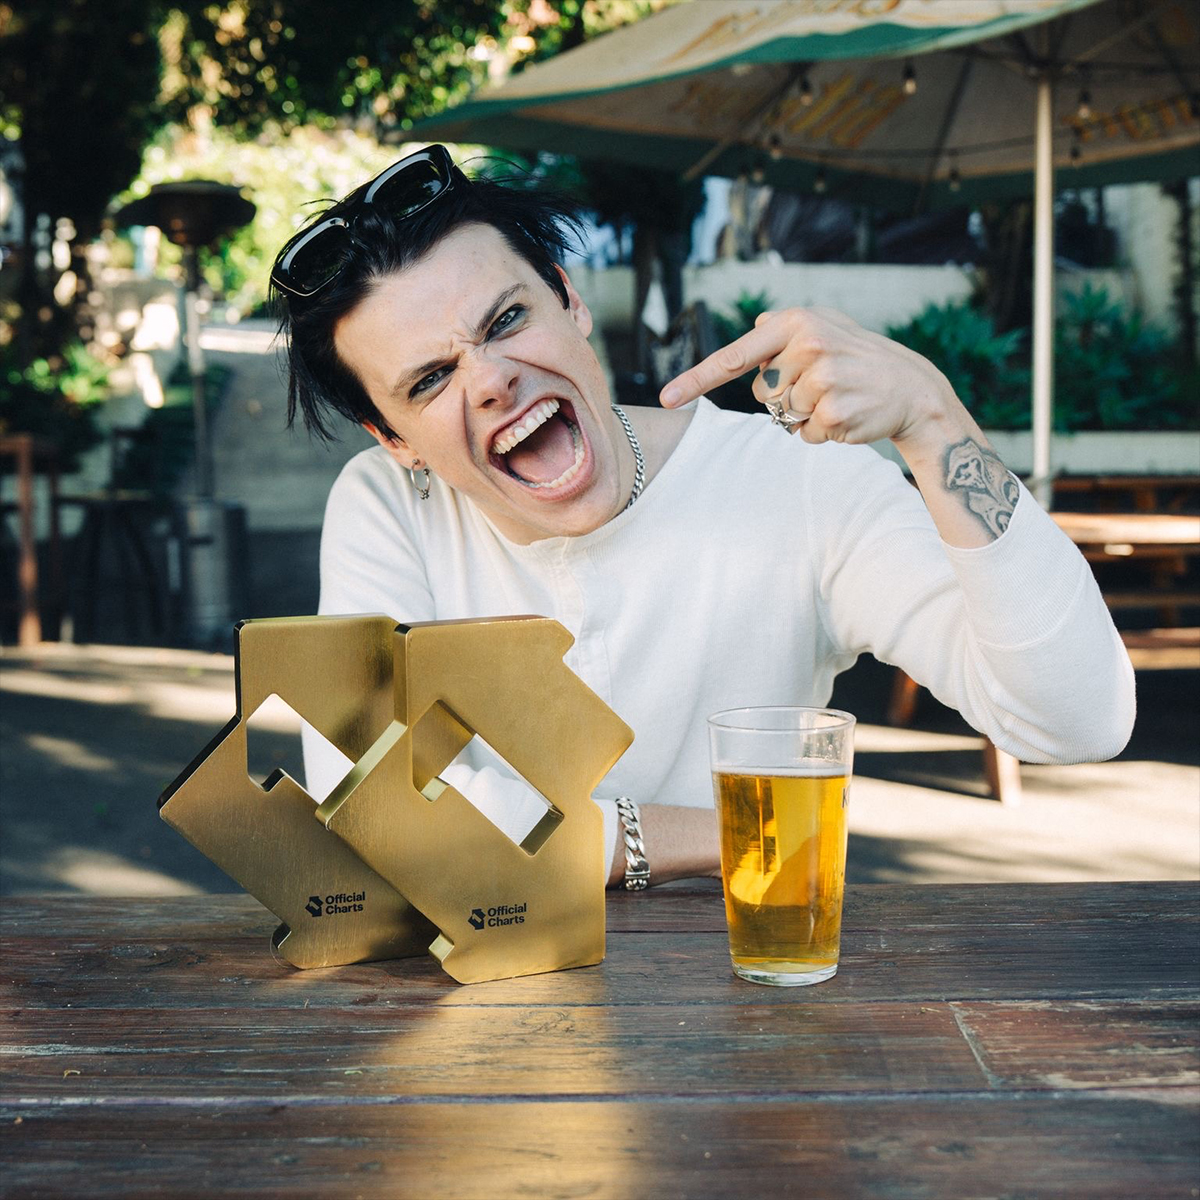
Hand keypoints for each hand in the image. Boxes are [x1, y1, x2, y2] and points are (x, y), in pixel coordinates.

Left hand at [659, 306, 960, 447]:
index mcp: (797, 322)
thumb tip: (752, 325)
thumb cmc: (859, 358)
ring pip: (782, 415)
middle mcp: (807, 345)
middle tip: (824, 384)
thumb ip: (784, 327)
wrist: (911, 388)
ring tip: (837, 398)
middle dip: (785, 396)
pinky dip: (820, 432)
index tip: (667, 398)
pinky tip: (847, 414)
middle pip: (762, 392)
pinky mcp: (833, 411)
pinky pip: (803, 434)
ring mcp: (821, 378)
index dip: (696, 379)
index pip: (735, 355)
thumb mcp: (826, 326)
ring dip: (804, 416)